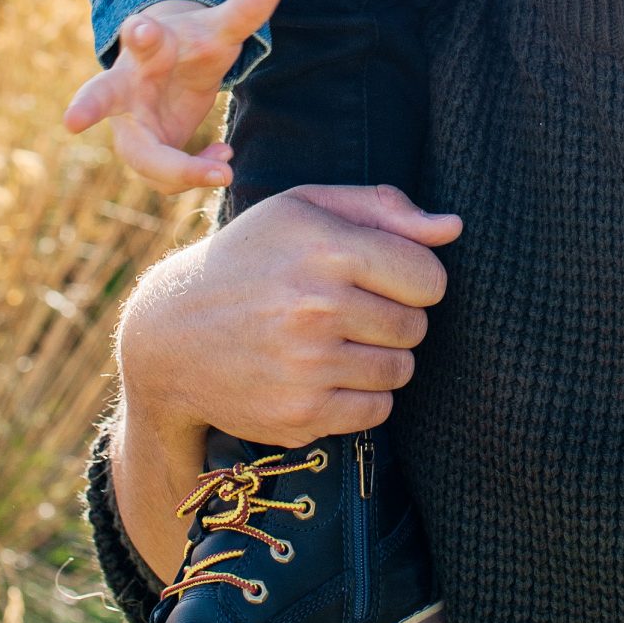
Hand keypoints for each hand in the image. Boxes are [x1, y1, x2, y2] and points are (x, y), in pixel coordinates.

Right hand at [63, 0, 286, 192]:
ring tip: (225, 170)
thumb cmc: (189, 45)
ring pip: (142, 158)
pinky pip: (166, 176)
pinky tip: (224, 155)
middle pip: (100, 97)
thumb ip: (246, 8)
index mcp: (145, 47)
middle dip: (87, 107)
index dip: (140, 31)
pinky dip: (196, 172)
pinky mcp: (144, 153)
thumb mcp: (220, 28)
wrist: (172, 68)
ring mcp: (130, 123)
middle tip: (71, 119)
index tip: (142, 27)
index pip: (137, 35)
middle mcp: (125, 86)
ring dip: (180, 170)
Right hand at [120, 183, 462, 453]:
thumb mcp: (303, 208)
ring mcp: (307, 367)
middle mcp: (317, 308)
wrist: (170, 332)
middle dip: (395, 318)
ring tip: (335, 340)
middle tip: (352, 311)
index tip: (384, 278)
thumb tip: (453, 228)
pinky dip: (362, 396)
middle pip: (416, 327)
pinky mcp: (299, 415)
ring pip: (400, 371)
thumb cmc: (251, 258)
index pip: (429, 278)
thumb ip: (382, 208)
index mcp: (325, 248)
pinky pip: (376, 411)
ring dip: (380, 358)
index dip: (413, 279)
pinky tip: (324, 373)